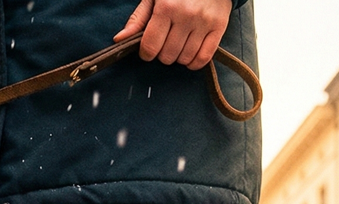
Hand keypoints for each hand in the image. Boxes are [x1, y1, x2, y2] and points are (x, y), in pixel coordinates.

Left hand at [114, 0, 232, 69]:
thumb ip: (138, 19)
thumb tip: (119, 40)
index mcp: (167, 6)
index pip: (150, 47)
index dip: (146, 52)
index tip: (149, 48)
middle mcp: (186, 14)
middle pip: (167, 56)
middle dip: (162, 54)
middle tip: (166, 41)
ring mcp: (204, 21)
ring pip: (184, 59)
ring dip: (178, 57)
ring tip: (179, 42)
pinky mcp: (219, 26)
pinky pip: (203, 58)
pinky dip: (194, 62)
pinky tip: (190, 53)